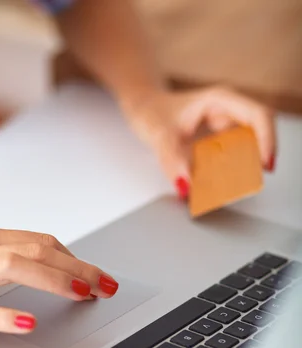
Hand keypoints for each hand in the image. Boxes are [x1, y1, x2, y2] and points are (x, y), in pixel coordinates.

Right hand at [0, 225, 118, 332]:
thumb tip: (43, 268)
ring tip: (82, 294)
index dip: (75, 258)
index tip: (99, 275)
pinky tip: (26, 322)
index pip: (40, 242)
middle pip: (36, 250)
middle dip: (78, 268)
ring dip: (53, 279)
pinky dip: (2, 315)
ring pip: (12, 267)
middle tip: (107, 286)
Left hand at [120, 86, 275, 198]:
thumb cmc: (151, 111)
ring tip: (238, 184)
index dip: (267, 140)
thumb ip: (171, 160)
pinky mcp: (219, 139)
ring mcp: (225, 124)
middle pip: (259, 131)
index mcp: (220, 100)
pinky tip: (223, 183)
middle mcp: (227, 111)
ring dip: (246, 165)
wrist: (142, 107)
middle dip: (260, 156)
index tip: (265, 164)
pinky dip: (232, 169)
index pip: (257, 116)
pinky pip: (234, 155)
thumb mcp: (158, 134)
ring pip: (249, 145)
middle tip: (253, 180)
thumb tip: (186, 185)